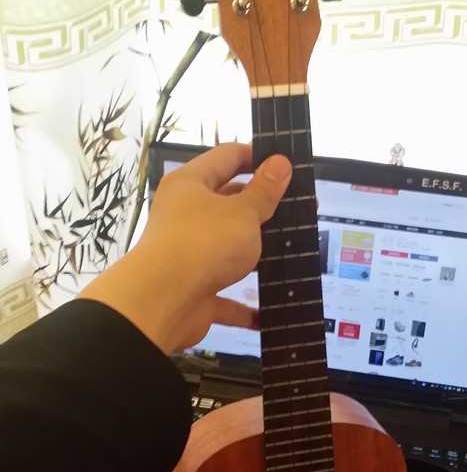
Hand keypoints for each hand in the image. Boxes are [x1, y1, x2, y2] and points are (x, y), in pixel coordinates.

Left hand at [80, 143, 291, 353]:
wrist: (162, 303)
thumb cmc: (204, 244)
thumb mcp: (243, 213)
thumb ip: (264, 191)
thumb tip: (281, 162)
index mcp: (190, 184)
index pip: (227, 157)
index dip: (257, 156)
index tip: (288, 165)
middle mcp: (185, 215)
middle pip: (227, 204)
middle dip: (261, 208)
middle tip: (299, 210)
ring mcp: (188, 255)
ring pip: (226, 250)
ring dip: (254, 254)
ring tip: (292, 253)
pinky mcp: (193, 291)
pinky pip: (224, 298)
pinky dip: (243, 308)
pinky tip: (265, 315)